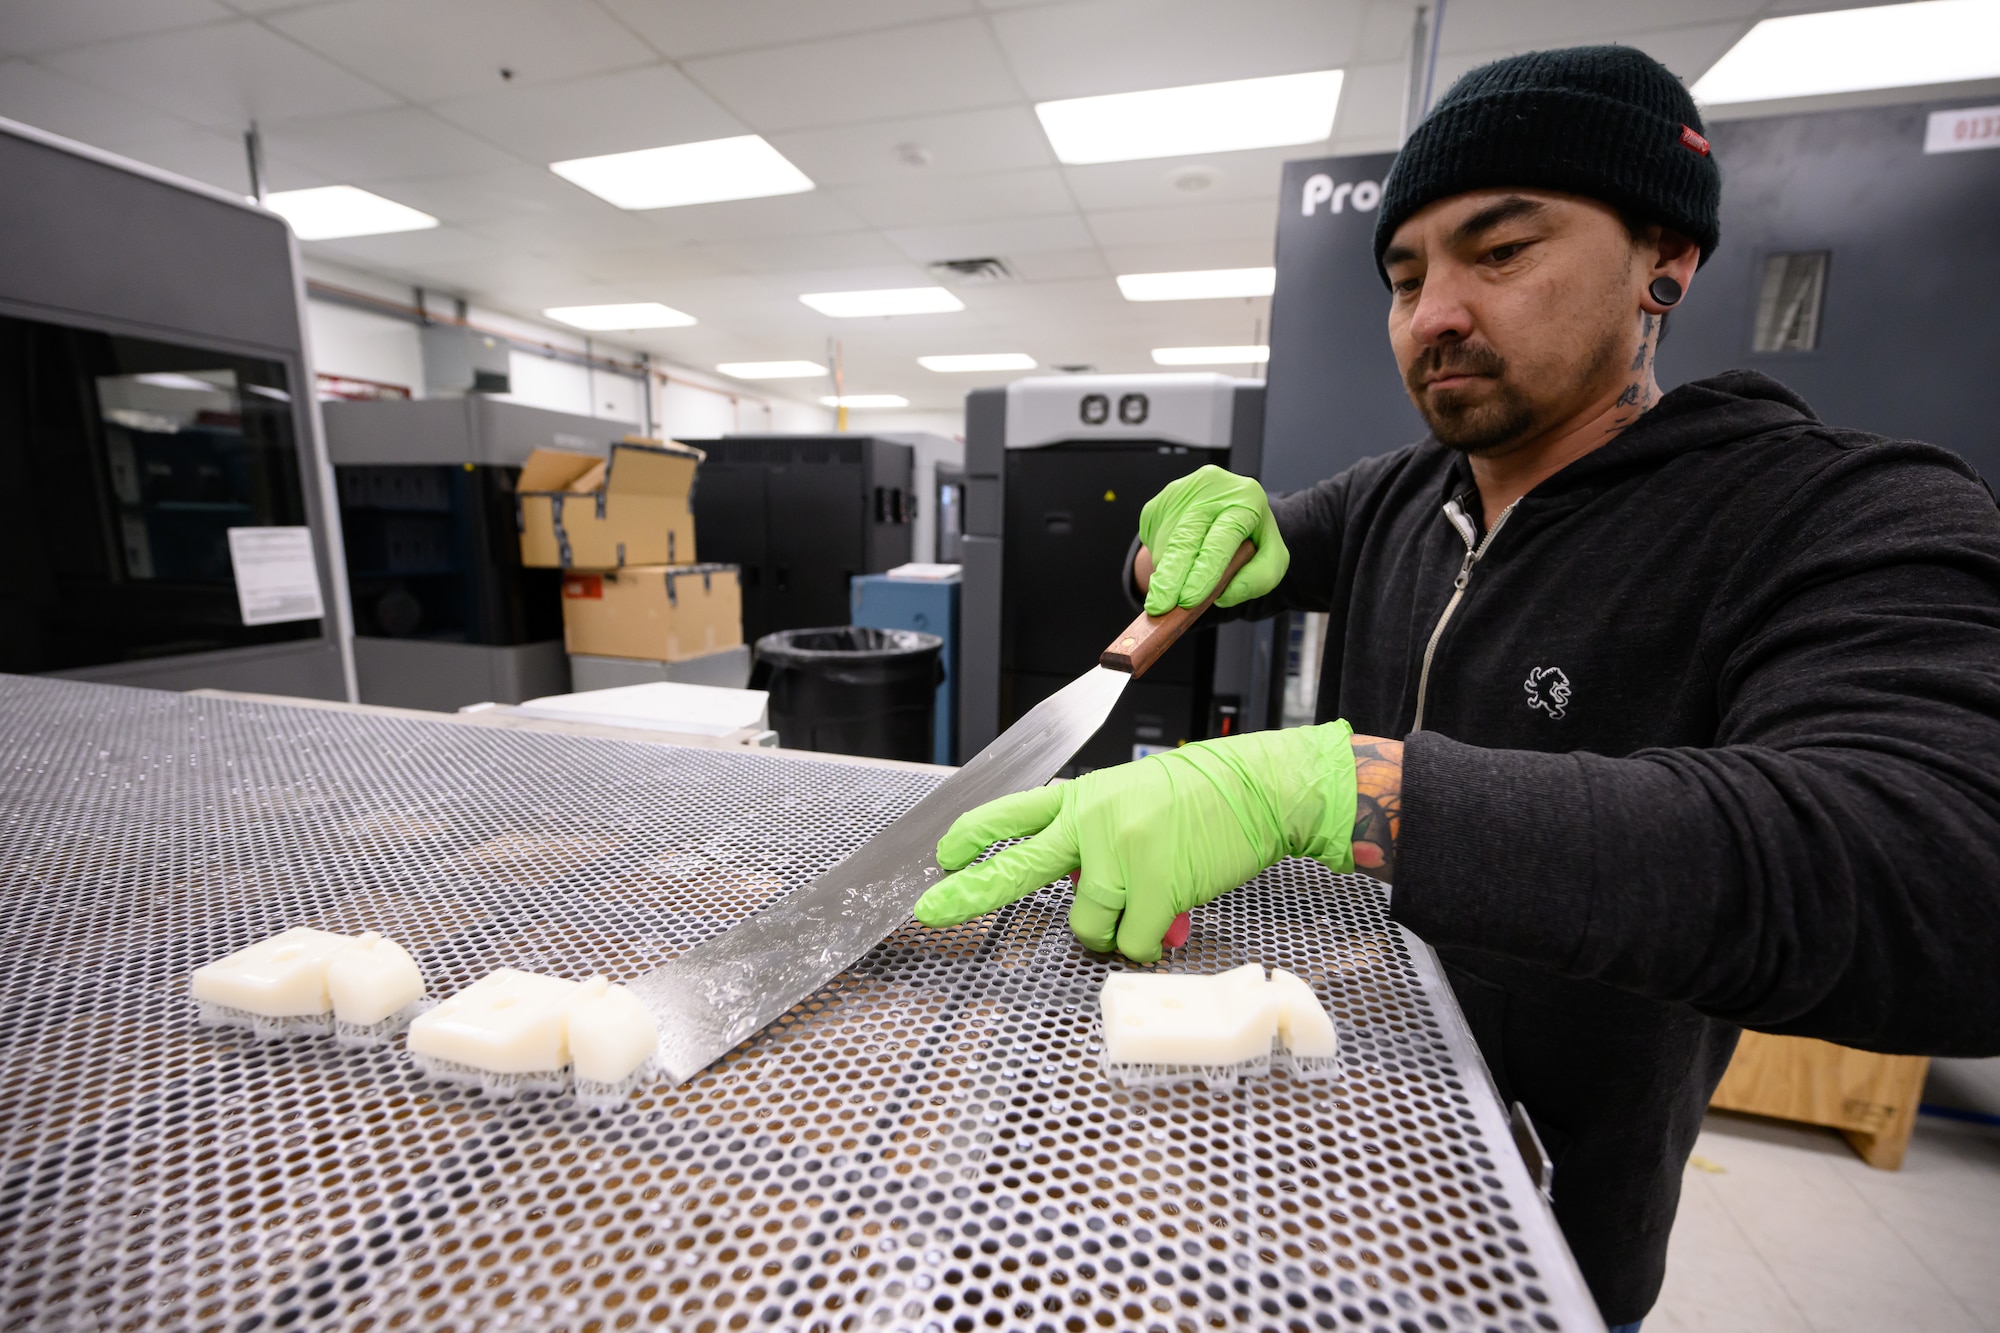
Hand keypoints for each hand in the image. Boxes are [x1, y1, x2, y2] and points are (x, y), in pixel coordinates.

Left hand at [913, 722, 1358, 961]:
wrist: (1256, 790)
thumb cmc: (1199, 798)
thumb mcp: (1132, 800)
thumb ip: (1095, 840)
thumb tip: (1085, 894)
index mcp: (1083, 799)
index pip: (1013, 813)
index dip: (973, 835)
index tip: (945, 855)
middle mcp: (1091, 822)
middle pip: (1016, 866)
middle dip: (970, 894)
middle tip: (933, 911)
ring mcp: (1120, 853)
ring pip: (1086, 926)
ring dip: (1112, 933)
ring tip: (1145, 910)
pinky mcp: (1154, 884)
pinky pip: (1130, 942)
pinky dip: (1149, 942)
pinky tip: (1169, 915)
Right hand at [1138, 464, 1288, 615]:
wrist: (1232, 508)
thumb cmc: (1251, 536)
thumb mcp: (1273, 558)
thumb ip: (1258, 579)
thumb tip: (1225, 595)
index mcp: (1246, 499)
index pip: (1222, 537)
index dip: (1204, 569)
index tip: (1189, 598)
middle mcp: (1211, 489)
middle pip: (1184, 537)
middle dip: (1171, 576)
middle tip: (1160, 606)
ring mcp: (1179, 492)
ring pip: (1165, 543)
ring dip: (1168, 573)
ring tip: (1182, 582)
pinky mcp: (1157, 503)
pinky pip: (1152, 541)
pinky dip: (1161, 561)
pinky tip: (1177, 560)